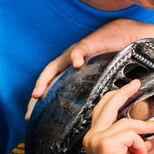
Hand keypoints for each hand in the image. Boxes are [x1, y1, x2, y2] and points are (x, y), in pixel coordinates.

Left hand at [28, 20, 149, 115]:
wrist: (124, 35)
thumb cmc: (112, 58)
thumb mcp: (99, 79)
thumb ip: (91, 93)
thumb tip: (90, 116)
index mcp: (69, 70)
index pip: (50, 87)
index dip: (40, 101)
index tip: (31, 118)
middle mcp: (68, 62)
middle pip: (47, 79)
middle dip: (36, 94)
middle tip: (29, 112)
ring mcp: (75, 53)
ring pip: (55, 67)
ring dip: (45, 80)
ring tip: (38, 94)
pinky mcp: (89, 44)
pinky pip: (80, 50)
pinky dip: (77, 57)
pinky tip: (77, 64)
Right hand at [82, 80, 153, 153]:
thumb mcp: (128, 152)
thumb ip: (132, 138)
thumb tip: (147, 127)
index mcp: (94, 137)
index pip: (102, 110)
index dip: (115, 97)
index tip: (129, 88)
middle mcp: (92, 136)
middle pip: (108, 105)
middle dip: (124, 92)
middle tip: (136, 83)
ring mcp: (97, 140)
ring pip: (127, 123)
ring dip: (145, 128)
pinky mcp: (107, 145)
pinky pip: (131, 134)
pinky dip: (140, 144)